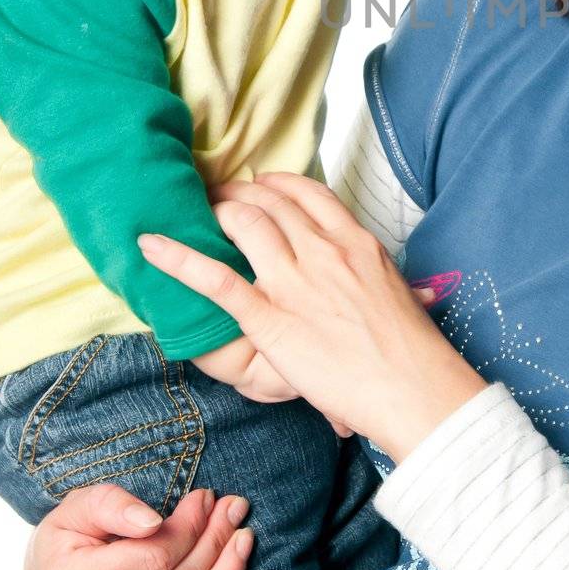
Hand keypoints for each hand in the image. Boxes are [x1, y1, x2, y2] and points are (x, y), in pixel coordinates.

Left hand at [138, 176, 485, 461]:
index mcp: (356, 242)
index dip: (275, 184)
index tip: (259, 186)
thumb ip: (391, 286)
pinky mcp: (270, 319)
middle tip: (216, 196)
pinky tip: (151, 245)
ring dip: (215, 213)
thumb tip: (416, 293)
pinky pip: (216, 279)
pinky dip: (178, 258)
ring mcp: (295, 282)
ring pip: (245, 224)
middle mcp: (324, 251)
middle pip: (271, 202)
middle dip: (237, 193)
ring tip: (195, 213)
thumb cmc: (411, 351)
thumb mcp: (403, 298)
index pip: (308, 194)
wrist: (411, 385)